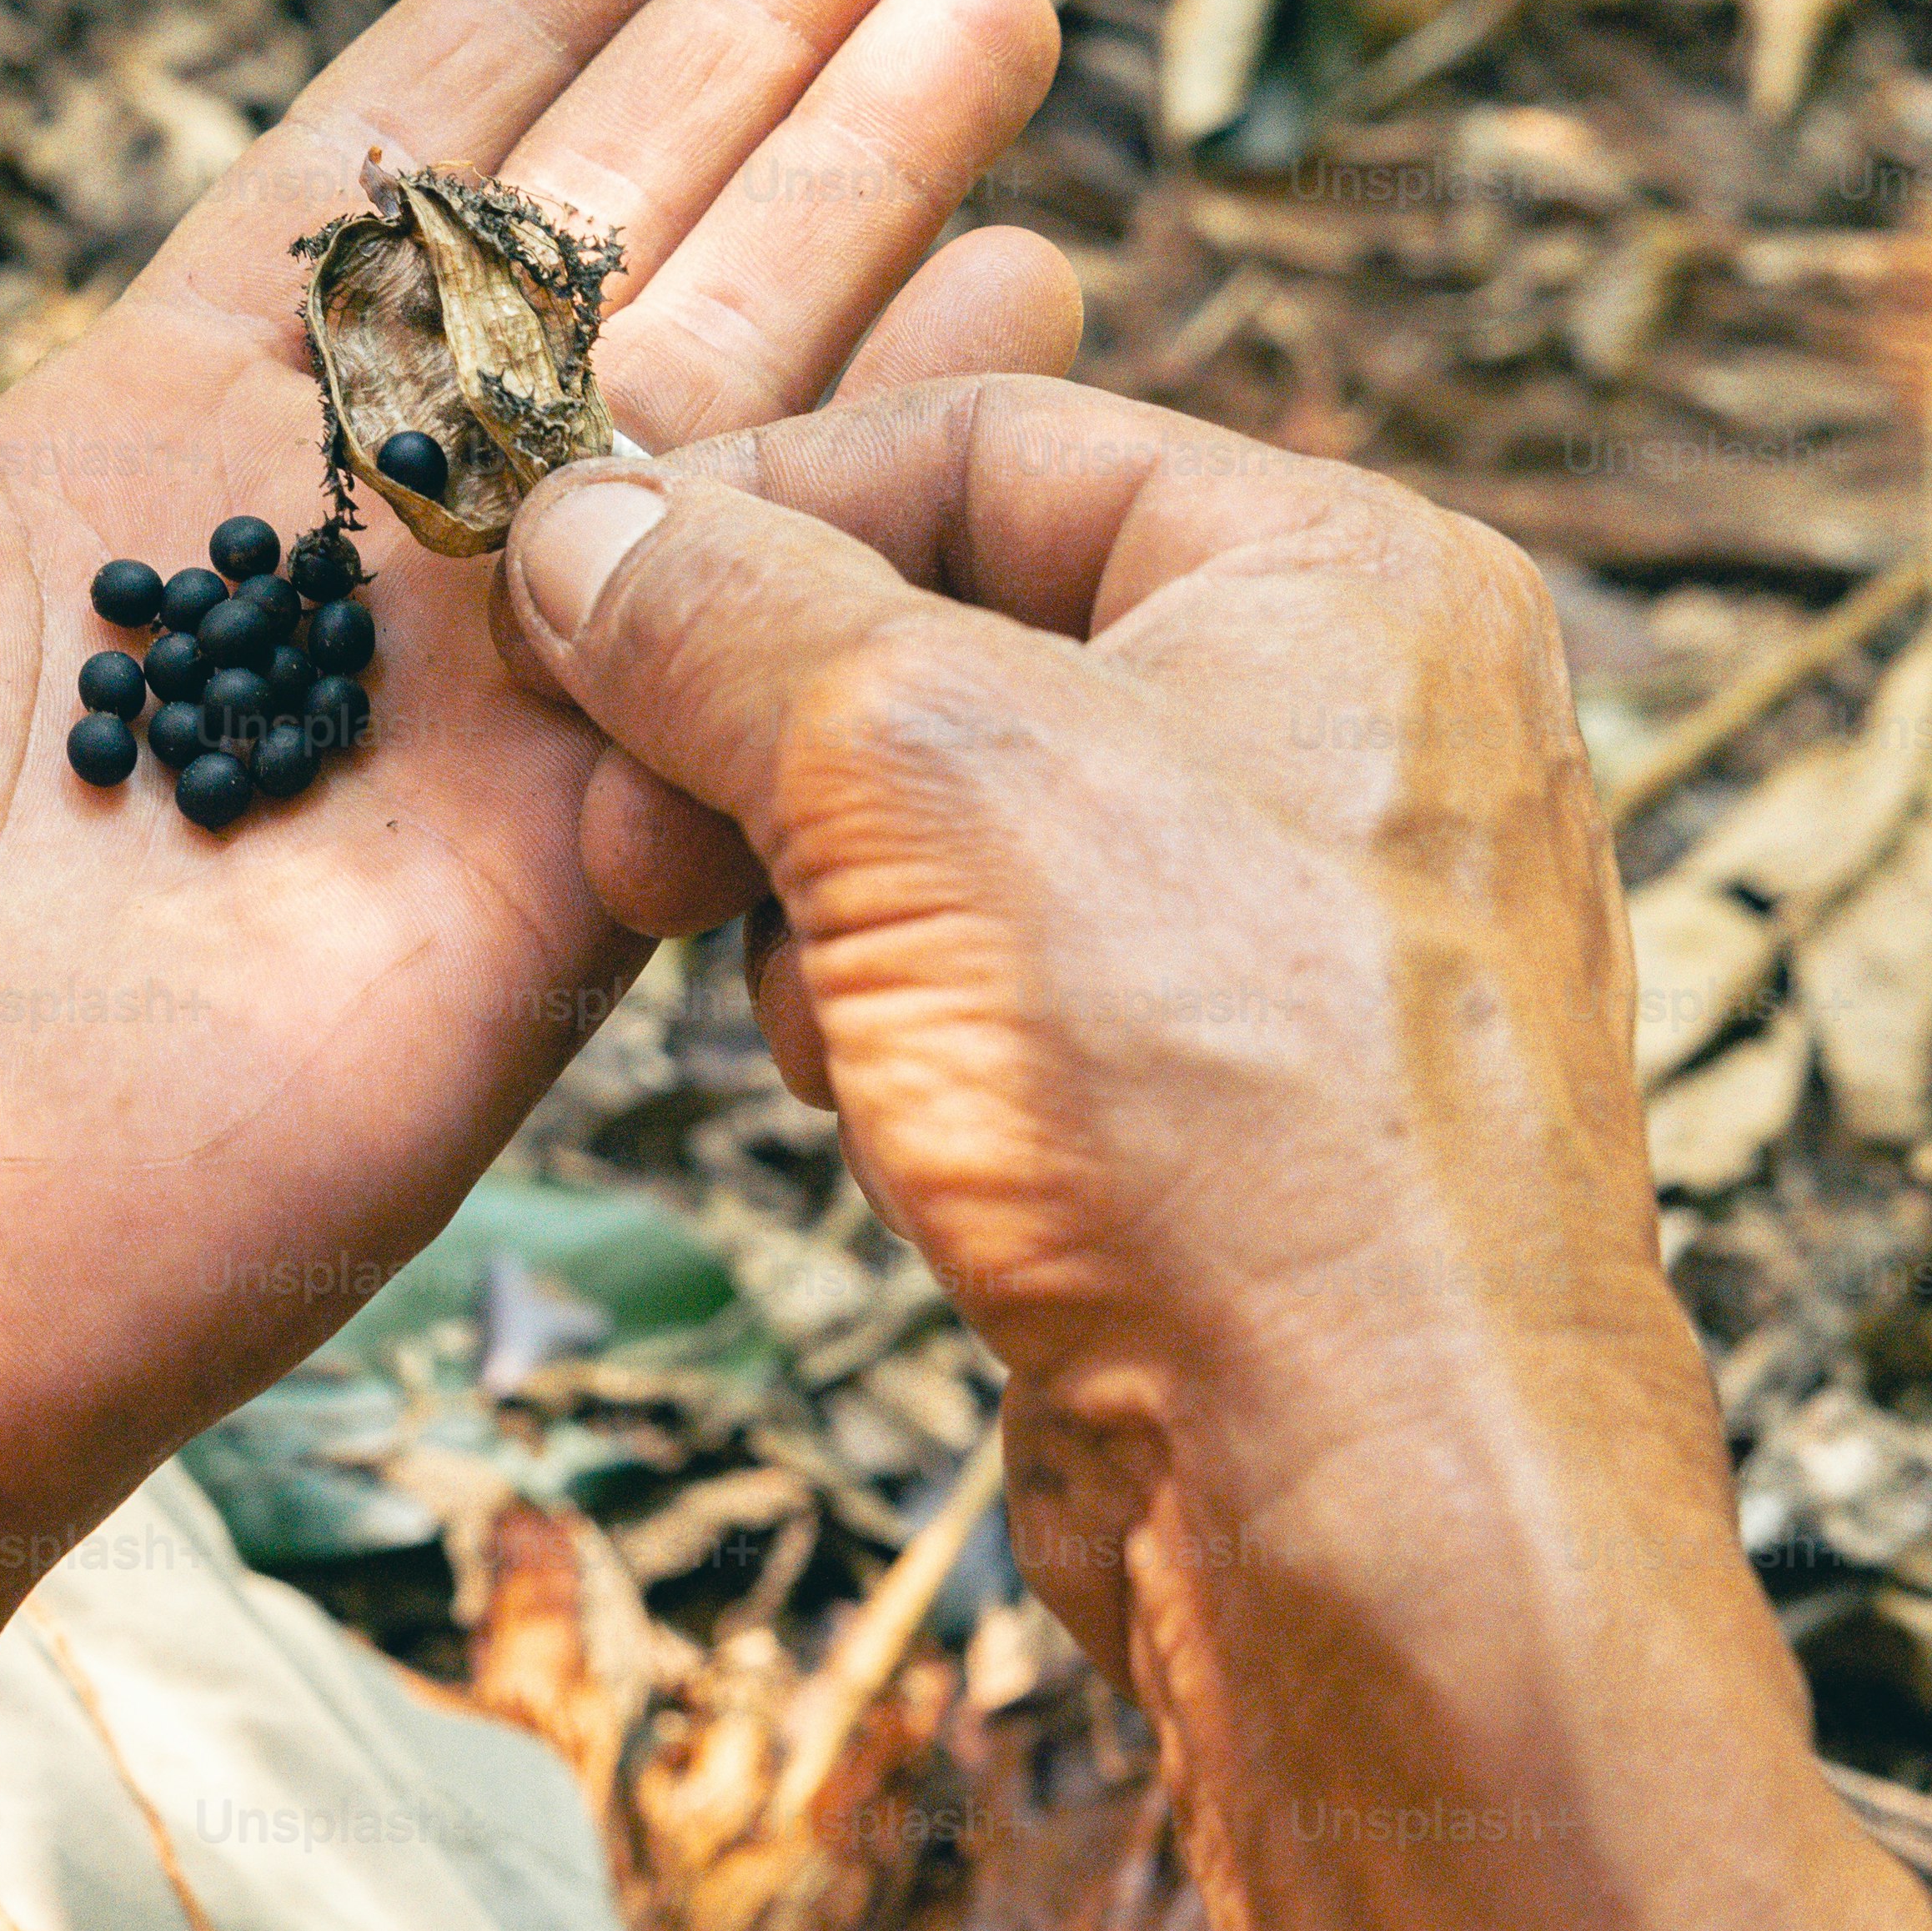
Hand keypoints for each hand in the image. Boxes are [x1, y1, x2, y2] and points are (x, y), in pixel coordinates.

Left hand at [0, 0, 1066, 1555]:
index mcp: (121, 463)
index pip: (368, 181)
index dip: (513, 20)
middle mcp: (326, 558)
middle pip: (592, 234)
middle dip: (750, 43)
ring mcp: (465, 705)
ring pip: (716, 376)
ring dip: (866, 182)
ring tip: (1000, 1)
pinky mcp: (561, 862)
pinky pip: (766, 619)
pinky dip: (897, 451)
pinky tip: (1029, 299)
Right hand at [481, 379, 1694, 1678]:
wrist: (1365, 1492)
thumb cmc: (1213, 1098)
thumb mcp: (914, 769)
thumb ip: (723, 614)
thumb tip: (577, 522)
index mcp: (1349, 576)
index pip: (984, 438)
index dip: (748, 506)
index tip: (566, 602)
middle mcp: (1355, 726)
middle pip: (955, 630)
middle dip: (760, 735)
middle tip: (625, 837)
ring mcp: (1302, 927)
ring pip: (950, 827)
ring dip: (820, 907)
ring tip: (813, 1011)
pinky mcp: (1233, 1103)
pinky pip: (999, 991)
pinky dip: (899, 1033)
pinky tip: (888, 1122)